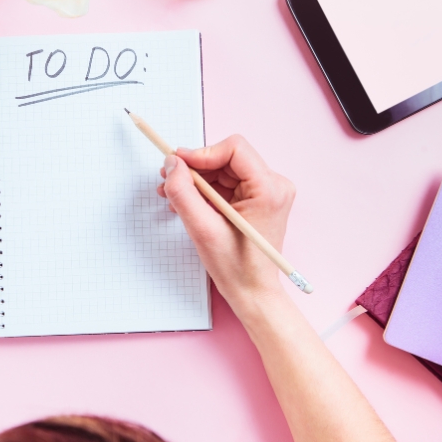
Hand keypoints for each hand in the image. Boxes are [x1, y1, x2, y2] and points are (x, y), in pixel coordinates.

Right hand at [157, 135, 294, 308]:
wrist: (252, 291)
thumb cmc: (236, 267)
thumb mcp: (202, 229)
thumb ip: (183, 193)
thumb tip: (172, 164)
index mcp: (269, 189)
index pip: (234, 149)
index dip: (202, 152)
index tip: (177, 163)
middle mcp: (273, 185)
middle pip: (227, 158)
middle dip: (195, 168)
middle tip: (168, 178)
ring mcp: (266, 192)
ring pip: (224, 170)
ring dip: (197, 180)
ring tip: (173, 195)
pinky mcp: (257, 199)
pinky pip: (227, 183)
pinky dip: (205, 190)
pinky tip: (187, 203)